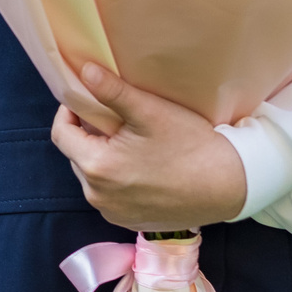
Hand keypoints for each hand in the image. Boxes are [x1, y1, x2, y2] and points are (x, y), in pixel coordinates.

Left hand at [50, 62, 247, 231]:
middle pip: (77, 155)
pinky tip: (140, 167)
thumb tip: (83, 70)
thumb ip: (112, 91)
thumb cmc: (191, 146)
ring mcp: (112, 212)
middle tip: (115, 119)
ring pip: (92, 176)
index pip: (61, 134)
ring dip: (102, 158)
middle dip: (89, 135)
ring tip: (130, 143)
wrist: (230, 185)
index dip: (70, 113)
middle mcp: (97, 196)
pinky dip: (116, 180)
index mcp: (96, 167)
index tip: (86, 100)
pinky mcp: (128, 221)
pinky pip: (109, 195)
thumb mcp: (150, 112)